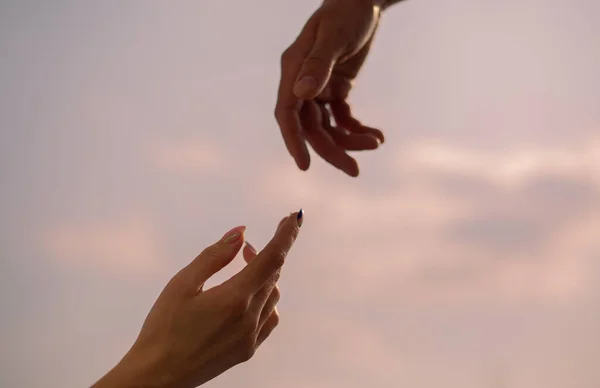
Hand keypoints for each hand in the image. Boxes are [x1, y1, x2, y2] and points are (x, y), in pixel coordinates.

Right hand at [92, 211, 302, 387]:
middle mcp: (250, 318)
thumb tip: (241, 234)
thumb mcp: (182, 284)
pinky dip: (265, 299)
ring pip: (273, 295)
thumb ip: (214, 256)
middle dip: (266, 254)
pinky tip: (248, 296)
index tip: (294, 217)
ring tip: (243, 267)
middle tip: (246, 247)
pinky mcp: (249, 349)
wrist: (158, 376)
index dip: (286, 235)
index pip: (272, 259)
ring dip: (264, 275)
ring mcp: (252, 336)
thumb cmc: (164, 328)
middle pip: (272, 275)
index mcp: (235, 298)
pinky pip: (269, 317)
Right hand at [275, 0, 385, 176]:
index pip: (287, 113)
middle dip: (332, 150)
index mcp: (293, 71)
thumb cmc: (346, 12)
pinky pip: (343, 118)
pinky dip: (357, 129)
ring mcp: (319, 88)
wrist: (363, 1)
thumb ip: (318, 65)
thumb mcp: (333, 37)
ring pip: (328, 127)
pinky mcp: (336, 90)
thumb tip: (302, 94)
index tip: (304, 165)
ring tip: (375, 143)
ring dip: (349, 140)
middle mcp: (302, 83)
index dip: (293, 141)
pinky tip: (377, 135)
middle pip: (311, 128)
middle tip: (355, 170)